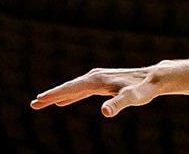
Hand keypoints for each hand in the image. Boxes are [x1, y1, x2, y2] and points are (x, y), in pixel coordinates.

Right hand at [32, 66, 161, 116]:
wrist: (155, 79)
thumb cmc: (144, 89)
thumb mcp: (132, 98)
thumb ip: (119, 103)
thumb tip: (105, 111)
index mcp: (97, 81)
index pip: (71, 89)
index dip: (54, 95)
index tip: (38, 101)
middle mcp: (96, 77)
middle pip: (69, 87)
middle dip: (51, 95)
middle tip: (33, 104)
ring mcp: (99, 78)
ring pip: (74, 88)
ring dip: (59, 95)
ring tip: (42, 103)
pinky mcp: (104, 82)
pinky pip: (82, 90)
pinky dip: (71, 95)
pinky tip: (64, 102)